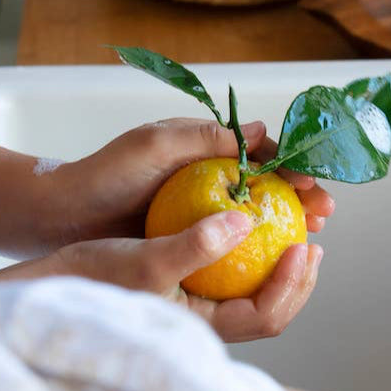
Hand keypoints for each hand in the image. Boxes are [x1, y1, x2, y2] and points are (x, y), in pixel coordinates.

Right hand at [0, 211, 322, 342]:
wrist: (56, 287)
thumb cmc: (95, 278)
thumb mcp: (148, 258)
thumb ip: (198, 243)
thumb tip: (245, 223)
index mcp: (205, 328)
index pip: (267, 315)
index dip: (293, 284)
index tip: (304, 247)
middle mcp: (209, 327)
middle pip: (271, 314)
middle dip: (298, 282)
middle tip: (313, 245)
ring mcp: (202, 315)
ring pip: (257, 301)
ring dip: (283, 274)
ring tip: (297, 241)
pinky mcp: (191, 298)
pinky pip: (238, 286)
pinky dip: (257, 266)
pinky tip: (257, 238)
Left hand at [44, 118, 334, 247]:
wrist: (65, 215)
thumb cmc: (105, 175)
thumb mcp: (154, 146)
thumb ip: (204, 138)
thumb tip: (259, 131)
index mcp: (204, 152)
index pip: (259, 156)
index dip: (290, 168)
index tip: (312, 184)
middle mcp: (209, 180)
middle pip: (266, 187)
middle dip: (300, 198)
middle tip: (325, 214)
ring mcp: (202, 211)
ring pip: (257, 215)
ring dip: (288, 222)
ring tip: (313, 236)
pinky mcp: (192, 237)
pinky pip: (234, 242)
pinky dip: (260, 247)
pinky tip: (276, 259)